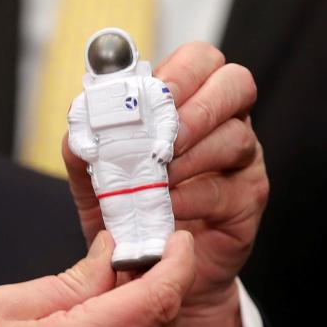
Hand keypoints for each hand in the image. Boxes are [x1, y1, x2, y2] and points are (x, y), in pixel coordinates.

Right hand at [0, 230, 195, 326]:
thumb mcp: (6, 307)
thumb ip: (70, 279)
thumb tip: (107, 255)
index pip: (159, 297)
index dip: (178, 262)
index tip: (177, 242)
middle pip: (167, 321)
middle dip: (157, 285)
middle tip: (131, 264)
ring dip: (148, 320)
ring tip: (108, 305)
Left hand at [63, 43, 267, 326]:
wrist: (147, 265)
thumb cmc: (129, 211)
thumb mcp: (95, 178)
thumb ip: (85, 149)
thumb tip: (78, 123)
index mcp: (188, 102)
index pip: (201, 61)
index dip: (181, 71)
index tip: (153, 92)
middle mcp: (225, 122)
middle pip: (235, 85)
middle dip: (196, 108)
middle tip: (163, 137)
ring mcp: (243, 161)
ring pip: (235, 138)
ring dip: (189, 156)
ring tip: (156, 177)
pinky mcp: (248, 200)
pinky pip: (226, 189)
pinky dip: (192, 196)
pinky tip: (168, 207)